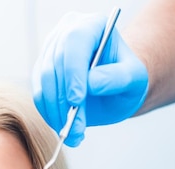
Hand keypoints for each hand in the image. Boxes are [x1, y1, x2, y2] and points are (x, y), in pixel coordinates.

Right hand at [32, 11, 147, 145]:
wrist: (116, 90)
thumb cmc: (128, 80)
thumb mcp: (135, 79)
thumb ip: (117, 78)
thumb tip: (91, 84)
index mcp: (91, 26)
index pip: (74, 42)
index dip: (73, 72)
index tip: (77, 100)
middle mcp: (66, 34)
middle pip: (54, 66)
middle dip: (63, 101)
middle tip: (76, 129)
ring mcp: (51, 54)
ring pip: (43, 84)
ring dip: (56, 113)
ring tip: (74, 135)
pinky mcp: (41, 74)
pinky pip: (39, 96)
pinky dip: (50, 116)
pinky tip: (67, 130)